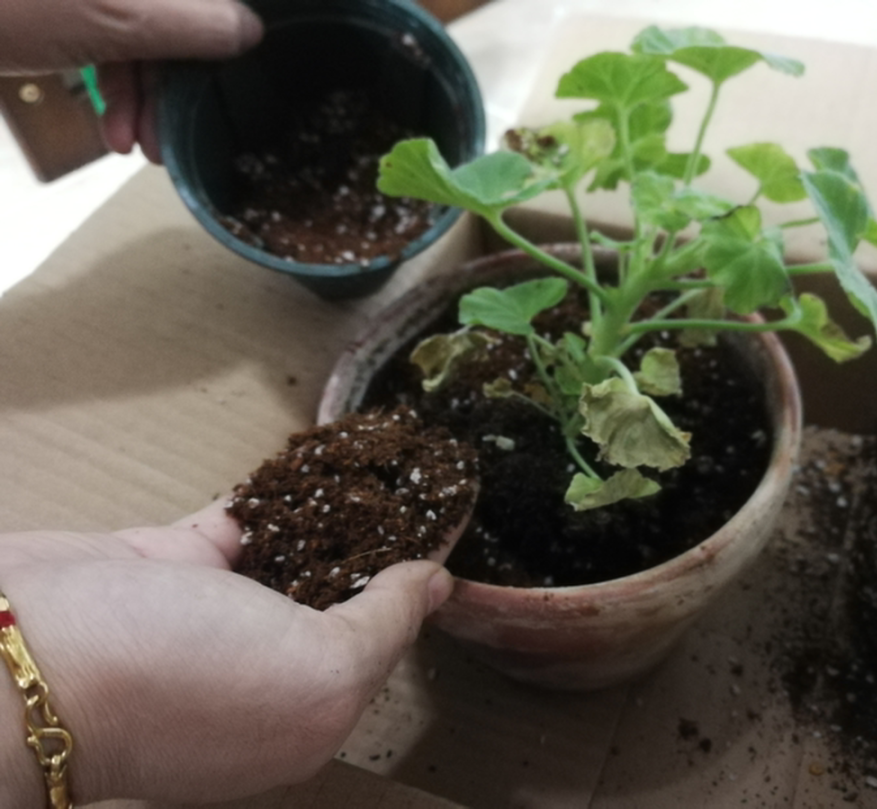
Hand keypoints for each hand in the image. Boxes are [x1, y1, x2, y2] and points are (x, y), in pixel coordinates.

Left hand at [0, 0, 263, 162]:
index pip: (208, 3)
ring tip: (139, 146)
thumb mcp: (116, 15)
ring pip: (145, 38)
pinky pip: (110, 46)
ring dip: (148, 98)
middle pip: (179, 19)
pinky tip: (113, 131)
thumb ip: (192, 21)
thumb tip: (251, 30)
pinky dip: (116, 90)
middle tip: (174, 135)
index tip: (232, 86)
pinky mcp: (64, 12)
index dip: (225, 38)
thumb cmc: (8, 7)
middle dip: (179, 81)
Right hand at [0, 500, 451, 804]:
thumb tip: (434, 585)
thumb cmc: (180, 683)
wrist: (26, 656)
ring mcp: (216, 611)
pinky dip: (279, 489)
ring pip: (297, 548)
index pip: (384, 637)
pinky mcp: (175, 561)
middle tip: (423, 473)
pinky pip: (243, 518)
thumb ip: (382, 626)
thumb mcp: (316, 676)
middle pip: (342, 590)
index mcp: (308, 709)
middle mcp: (266, 664)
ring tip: (383, 456)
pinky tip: (319, 457)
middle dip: (384, 535)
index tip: (455, 515)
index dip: (421, 577)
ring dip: (337, 504)